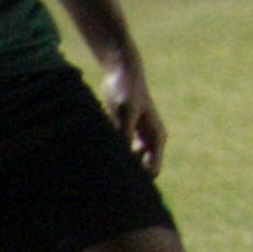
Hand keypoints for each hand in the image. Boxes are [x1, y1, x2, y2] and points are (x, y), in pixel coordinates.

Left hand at [99, 51, 167, 174]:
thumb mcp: (125, 113)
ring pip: (128, 162)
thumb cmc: (126, 90)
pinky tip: (96, 149)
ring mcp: (137, 139)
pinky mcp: (124, 134)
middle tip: (103, 172)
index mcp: (156, 139)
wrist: (121, 72)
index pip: (152, 171)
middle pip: (141, 170)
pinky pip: (118, 152)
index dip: (139, 179)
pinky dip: (109, 153)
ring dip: (115, 163)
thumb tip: (121, 158)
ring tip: (97, 159)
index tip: (118, 178)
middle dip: (125, 174)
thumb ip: (124, 135)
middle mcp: (149, 142)